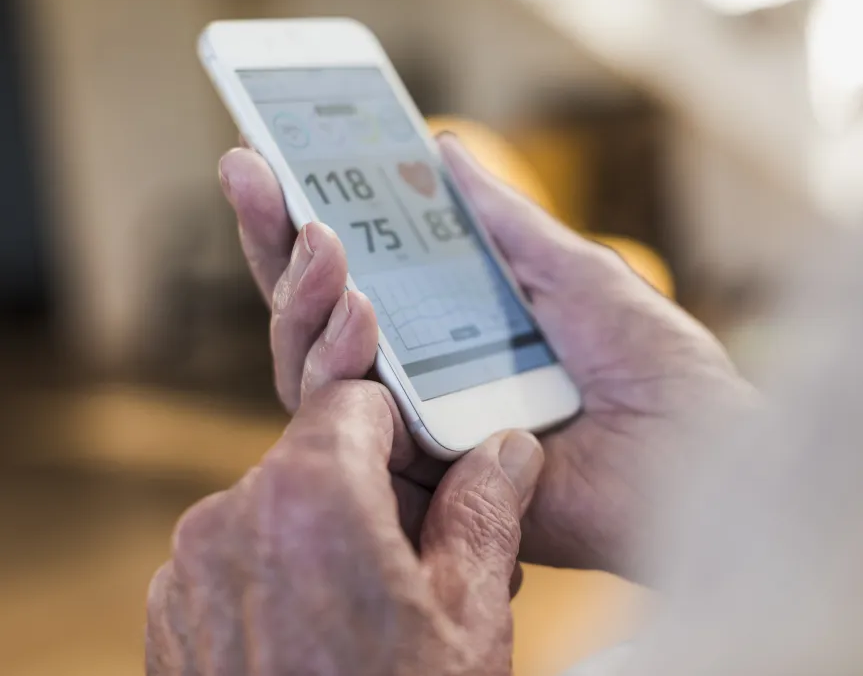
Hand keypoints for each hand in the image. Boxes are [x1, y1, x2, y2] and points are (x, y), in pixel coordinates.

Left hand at [146, 377, 544, 674]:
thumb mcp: (469, 616)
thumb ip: (487, 508)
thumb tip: (508, 448)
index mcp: (308, 496)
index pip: (358, 401)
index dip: (408, 430)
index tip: (440, 471)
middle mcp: (229, 519)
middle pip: (319, 460)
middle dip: (379, 495)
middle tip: (434, 560)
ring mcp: (191, 574)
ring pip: (281, 514)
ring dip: (335, 540)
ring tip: (389, 614)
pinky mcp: (174, 621)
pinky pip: (241, 565)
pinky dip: (286, 581)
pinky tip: (332, 642)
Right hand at [218, 136, 753, 579]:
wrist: (697, 454)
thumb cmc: (655, 366)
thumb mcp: (573, 271)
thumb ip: (502, 223)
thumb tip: (444, 149)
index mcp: (457, 332)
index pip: (360, 275)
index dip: (306, 217)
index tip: (266, 154)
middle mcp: (425, 383)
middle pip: (319, 318)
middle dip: (275, 242)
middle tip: (251, 171)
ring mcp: (418, 434)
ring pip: (314, 371)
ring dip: (303, 298)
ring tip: (315, 235)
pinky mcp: (425, 485)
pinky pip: (354, 432)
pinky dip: (340, 368)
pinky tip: (351, 307)